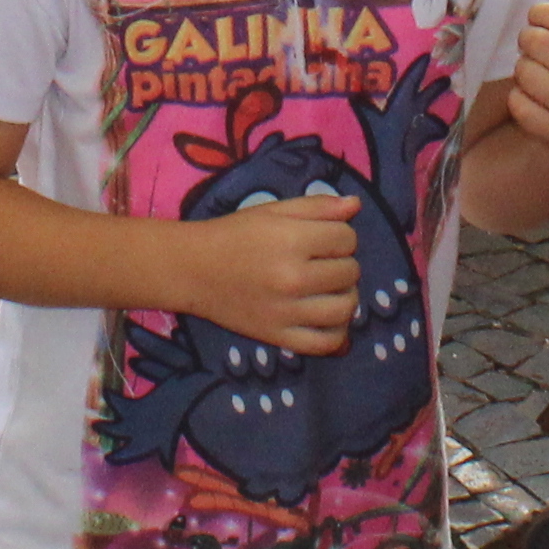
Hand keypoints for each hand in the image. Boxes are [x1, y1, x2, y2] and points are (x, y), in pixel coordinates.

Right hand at [176, 191, 363, 351]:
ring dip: (346, 296)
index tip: (322, 239)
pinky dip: (337, 333)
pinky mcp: (278, 338)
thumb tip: (355, 205)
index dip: (340, 235)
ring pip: (345, 308)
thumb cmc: (234, 235)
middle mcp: (292, 278)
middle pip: (350, 272)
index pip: (347, 239)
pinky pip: (325, 343)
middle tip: (322, 262)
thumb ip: (317, 206)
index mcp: (291, 241)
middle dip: (342, 262)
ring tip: (330, 289)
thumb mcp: (273, 211)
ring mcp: (286, 312)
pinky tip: (328, 318)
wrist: (192, 270)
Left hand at [501, 1, 548, 166]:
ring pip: (524, 71)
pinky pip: (519, 104)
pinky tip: (532, 99)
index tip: (537, 19)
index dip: (540, 13)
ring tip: (535, 74)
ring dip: (523, 69)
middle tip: (531, 46)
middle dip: (527, 39)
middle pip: (537, 41)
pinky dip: (519, 98)